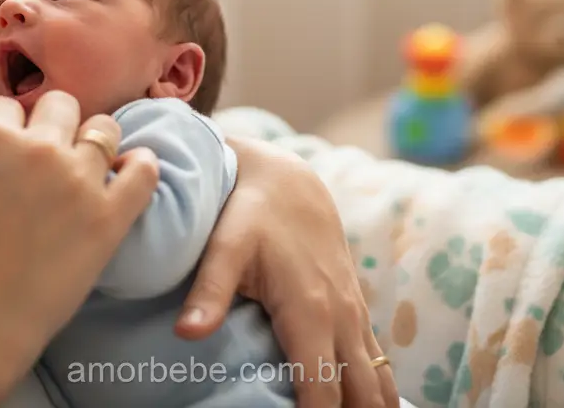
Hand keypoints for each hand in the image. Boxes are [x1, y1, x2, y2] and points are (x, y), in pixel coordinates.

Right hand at [0, 91, 160, 394]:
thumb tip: (0, 135)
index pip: (9, 104)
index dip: (12, 125)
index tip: (14, 145)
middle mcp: (37, 148)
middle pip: (62, 104)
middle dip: (56, 125)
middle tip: (51, 158)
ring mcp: (77, 180)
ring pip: (104, 128)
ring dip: (96, 144)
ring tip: (88, 170)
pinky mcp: (108, 216)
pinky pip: (143, 171)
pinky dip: (140, 167)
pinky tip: (130, 174)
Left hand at [176, 137, 398, 407]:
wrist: (287, 178)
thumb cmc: (251, 211)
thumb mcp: (225, 245)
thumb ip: (209, 290)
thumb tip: (187, 334)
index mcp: (311, 311)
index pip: (322, 390)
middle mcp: (342, 318)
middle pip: (361, 393)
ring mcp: (354, 314)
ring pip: (377, 380)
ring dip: (370, 407)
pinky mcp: (355, 309)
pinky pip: (375, 361)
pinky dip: (374, 389)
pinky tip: (364, 406)